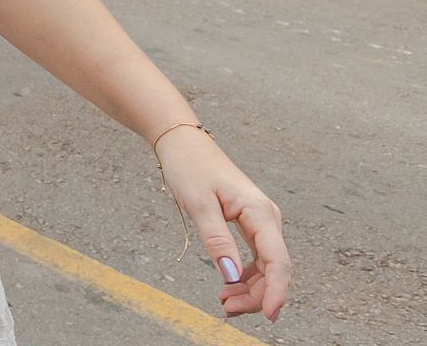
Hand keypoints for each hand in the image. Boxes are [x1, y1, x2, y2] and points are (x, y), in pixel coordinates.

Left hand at [156, 128, 289, 321]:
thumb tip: (230, 276)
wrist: (183, 143)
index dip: (276, 291)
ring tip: (225, 302)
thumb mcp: (198, 204)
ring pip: (267, 266)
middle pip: (275, 268)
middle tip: (227, 309)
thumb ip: (216, 240)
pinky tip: (229, 285)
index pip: (278, 260)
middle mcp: (267, 218)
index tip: (269, 316)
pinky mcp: (251, 224)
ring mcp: (261, 221)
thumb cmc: (189, 167)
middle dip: (257, 295)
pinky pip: (256, 257)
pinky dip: (245, 275)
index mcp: (260, 212)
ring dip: (251, 288)